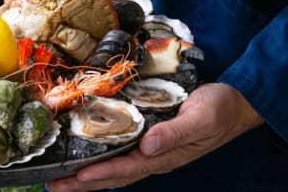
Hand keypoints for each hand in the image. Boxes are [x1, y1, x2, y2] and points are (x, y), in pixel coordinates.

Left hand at [45, 82, 263, 191]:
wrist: (235, 103)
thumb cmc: (220, 109)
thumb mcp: (202, 118)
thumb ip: (175, 133)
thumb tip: (147, 146)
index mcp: (165, 155)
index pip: (127, 168)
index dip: (102, 173)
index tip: (77, 176)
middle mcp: (154, 156)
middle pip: (114, 174)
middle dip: (82, 182)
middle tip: (52, 184)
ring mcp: (152, 149)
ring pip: (114, 166)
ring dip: (85, 175)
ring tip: (59, 177)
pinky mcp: (150, 137)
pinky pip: (121, 152)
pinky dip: (100, 158)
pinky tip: (85, 157)